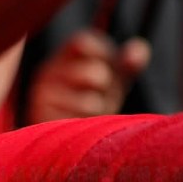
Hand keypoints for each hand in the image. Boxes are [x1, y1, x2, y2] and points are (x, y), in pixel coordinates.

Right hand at [27, 30, 150, 123]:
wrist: (62, 139)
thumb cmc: (90, 104)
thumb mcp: (111, 81)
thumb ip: (126, 64)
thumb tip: (140, 48)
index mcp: (62, 57)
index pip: (84, 41)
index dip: (104, 54)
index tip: (110, 68)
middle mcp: (47, 72)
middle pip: (95, 73)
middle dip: (106, 89)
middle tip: (97, 97)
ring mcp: (42, 95)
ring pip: (91, 101)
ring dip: (98, 111)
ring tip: (87, 114)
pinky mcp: (42, 118)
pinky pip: (80, 122)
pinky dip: (86, 126)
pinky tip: (77, 126)